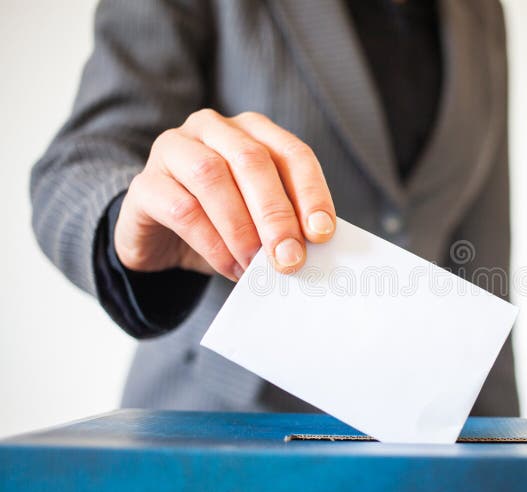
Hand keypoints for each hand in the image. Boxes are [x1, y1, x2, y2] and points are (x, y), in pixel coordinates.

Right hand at [115, 109, 335, 279]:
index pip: (292, 153)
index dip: (311, 192)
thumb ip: (285, 223)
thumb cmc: (220, 225)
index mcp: (251, 131)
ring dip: (241, 228)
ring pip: (212, 176)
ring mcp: (173, 150)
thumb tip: (313, 247)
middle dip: (276, 213)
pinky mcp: (143, 184)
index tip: (322, 233)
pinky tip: (229, 266)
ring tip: (256, 266)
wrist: (160, 239)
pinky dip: (212, 243)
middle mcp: (212, 129)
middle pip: (252, 160)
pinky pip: (181, 208)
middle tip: (290, 258)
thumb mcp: (259, 220)